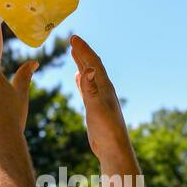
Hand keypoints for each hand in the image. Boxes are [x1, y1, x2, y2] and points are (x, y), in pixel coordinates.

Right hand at [69, 35, 130, 161]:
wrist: (113, 148)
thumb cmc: (107, 130)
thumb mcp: (96, 108)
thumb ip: (90, 89)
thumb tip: (87, 69)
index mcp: (104, 87)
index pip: (93, 63)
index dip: (83, 49)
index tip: (73, 38)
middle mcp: (103, 89)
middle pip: (92, 65)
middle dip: (82, 52)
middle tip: (73, 39)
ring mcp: (99, 98)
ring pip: (89, 75)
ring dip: (82, 63)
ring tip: (74, 52)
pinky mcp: (95, 107)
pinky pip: (87, 88)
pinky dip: (82, 80)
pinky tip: (78, 78)